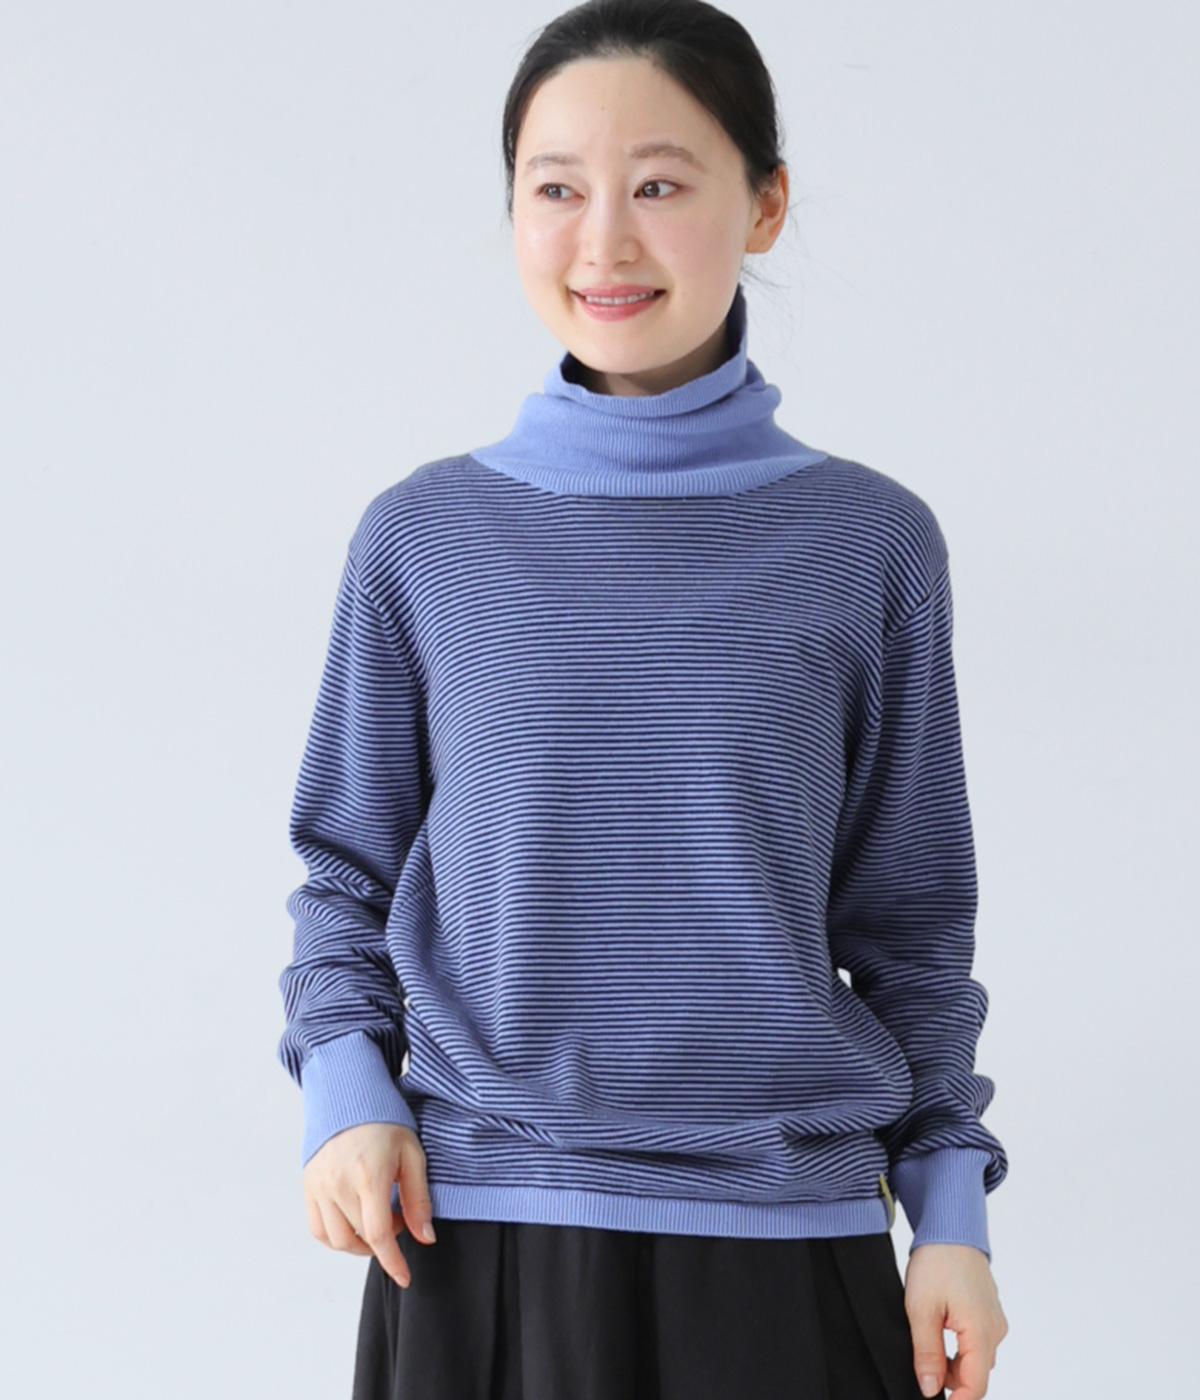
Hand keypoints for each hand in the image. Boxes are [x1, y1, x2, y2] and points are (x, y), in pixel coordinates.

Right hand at [302, 1122, 436, 1288]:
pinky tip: (354, 1223)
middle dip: (384, 1242)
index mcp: (368, 1175)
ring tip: (377, 1222)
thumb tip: (425, 1238)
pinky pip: (318, 1228)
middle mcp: (338, 1184)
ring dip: (360, 1244)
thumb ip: (418, 1198)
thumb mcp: (412, 1153)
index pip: (379, 1234)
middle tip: (399, 1219)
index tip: (406, 1277)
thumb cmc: (385, 1119)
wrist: (348, 1093)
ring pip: (337, 1239)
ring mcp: (319, 1186)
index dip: (394, 1261)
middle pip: (360, 1238)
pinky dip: (336, 1236)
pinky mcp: (308, 1185)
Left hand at [904, 1243, 1008, 1398]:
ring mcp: (994, 1321)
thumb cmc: (937, 1261)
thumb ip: (927, 1353)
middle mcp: (995, 1330)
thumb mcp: (921, 1308)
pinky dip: (959, 1346)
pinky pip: (977, 1341)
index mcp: (981, 1332)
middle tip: (922, 1367)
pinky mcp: (989, 1312)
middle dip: (950, 1380)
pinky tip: (938, 1330)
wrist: (951, 1226)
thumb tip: (930, 1390)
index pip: (975, 1386)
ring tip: (926, 1340)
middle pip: (976, 1374)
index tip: (931, 1399)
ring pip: (975, 1359)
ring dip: (953, 1362)